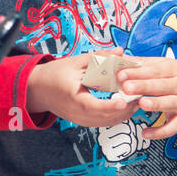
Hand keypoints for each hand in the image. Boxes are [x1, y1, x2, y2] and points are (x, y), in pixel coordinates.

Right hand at [25, 48, 142, 127]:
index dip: (110, 106)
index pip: (94, 106)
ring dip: (122, 115)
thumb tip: (120, 51)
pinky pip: (102, 123)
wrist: (37, 90)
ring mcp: (79, 119)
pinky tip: (124, 107)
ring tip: (136, 102)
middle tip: (139, 98)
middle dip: (124, 110)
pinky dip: (115, 117)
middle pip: (104, 118)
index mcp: (73, 97)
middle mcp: (76, 113)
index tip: (124, 101)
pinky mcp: (82, 121)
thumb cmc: (54, 74)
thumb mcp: (75, 62)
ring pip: (105, 123)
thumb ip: (99, 57)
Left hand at [117, 58, 176, 141]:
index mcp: (173, 69)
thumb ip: (142, 63)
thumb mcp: (164, 64)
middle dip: (143, 86)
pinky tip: (146, 133)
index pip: (153, 70)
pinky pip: (172, 127)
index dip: (137, 72)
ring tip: (141, 104)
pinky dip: (160, 132)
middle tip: (127, 87)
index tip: (121, 74)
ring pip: (169, 104)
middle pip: (160, 86)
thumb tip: (119, 57)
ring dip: (155, 104)